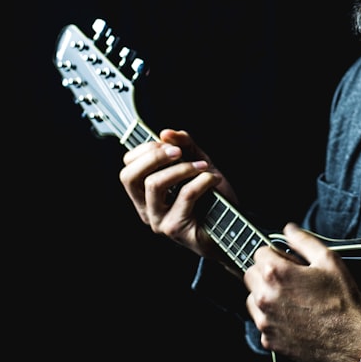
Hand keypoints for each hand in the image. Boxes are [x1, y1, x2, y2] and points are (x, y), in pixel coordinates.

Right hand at [119, 128, 236, 256]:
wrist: (233, 226)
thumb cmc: (213, 198)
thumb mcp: (199, 164)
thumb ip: (185, 146)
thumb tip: (166, 133)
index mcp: (145, 193)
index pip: (128, 168)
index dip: (145, 150)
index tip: (168, 144)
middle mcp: (146, 208)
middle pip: (129, 176)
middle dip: (154, 156)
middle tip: (179, 152)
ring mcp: (158, 220)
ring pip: (154, 184)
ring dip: (182, 168)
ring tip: (202, 167)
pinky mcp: (175, 228)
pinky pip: (184, 195)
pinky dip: (202, 180)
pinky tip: (214, 179)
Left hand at [244, 223, 360, 361]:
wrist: (351, 338)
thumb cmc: (343, 300)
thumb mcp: (328, 260)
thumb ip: (304, 240)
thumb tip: (290, 229)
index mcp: (277, 274)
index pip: (259, 253)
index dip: (276, 254)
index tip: (289, 262)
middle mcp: (265, 297)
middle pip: (250, 275)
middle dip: (266, 273)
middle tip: (289, 279)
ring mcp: (265, 321)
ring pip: (252, 299)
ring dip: (265, 295)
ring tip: (291, 299)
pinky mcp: (269, 340)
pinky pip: (262, 322)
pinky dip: (272, 318)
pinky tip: (293, 317)